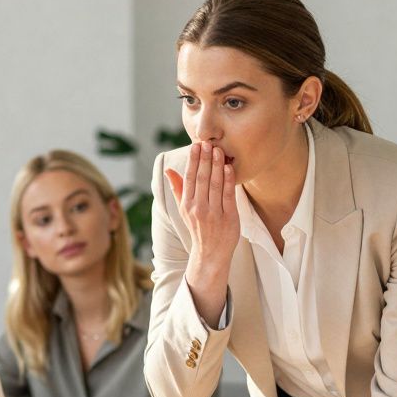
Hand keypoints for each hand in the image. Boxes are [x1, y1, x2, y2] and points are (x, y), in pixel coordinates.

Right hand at [166, 141, 239, 325]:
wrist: (211, 254)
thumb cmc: (199, 229)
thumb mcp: (184, 210)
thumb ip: (178, 189)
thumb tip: (168, 170)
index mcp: (187, 205)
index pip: (190, 178)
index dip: (193, 161)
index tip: (196, 145)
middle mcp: (198, 209)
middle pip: (202, 179)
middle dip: (205, 159)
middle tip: (208, 142)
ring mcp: (214, 214)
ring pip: (215, 185)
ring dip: (217, 166)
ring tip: (219, 150)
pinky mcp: (228, 218)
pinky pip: (228, 195)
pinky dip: (228, 181)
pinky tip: (228, 168)